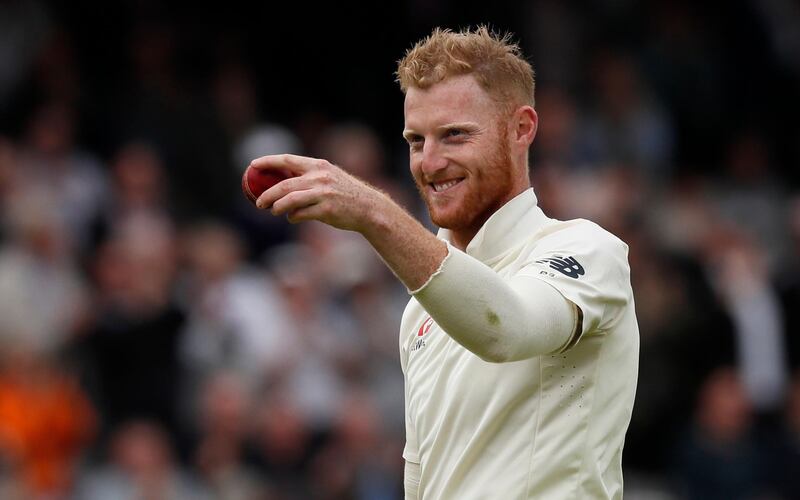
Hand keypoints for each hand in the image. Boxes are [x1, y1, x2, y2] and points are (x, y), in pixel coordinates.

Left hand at [250, 154, 388, 233]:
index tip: (252, 165)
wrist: (368, 208)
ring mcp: (323, 194)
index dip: (268, 162)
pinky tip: (292, 218)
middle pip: (284, 184)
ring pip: (290, 200)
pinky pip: (301, 214)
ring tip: (272, 211)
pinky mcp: (326, 210)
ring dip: (277, 207)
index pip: (287, 160)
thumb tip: (282, 184)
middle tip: (258, 202)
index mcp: (318, 165)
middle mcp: (320, 177)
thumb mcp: (330, 177)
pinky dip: (293, 217)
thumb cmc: (345, 194)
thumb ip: (309, 177)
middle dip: (267, 194)